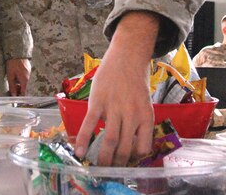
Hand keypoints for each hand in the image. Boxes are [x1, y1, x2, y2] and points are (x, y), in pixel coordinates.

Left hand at [6, 58, 30, 95]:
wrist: (17, 52)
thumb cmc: (13, 64)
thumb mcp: (10, 76)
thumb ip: (12, 86)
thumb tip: (13, 94)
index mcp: (24, 80)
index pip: (23, 92)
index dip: (19, 96)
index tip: (15, 98)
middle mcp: (28, 77)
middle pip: (24, 86)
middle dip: (18, 88)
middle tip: (11, 86)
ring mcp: (29, 72)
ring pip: (24, 81)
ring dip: (19, 82)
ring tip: (12, 77)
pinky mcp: (28, 68)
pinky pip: (25, 75)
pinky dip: (21, 76)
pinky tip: (16, 72)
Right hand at [74, 11, 159, 165]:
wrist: (127, 57)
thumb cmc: (136, 81)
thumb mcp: (144, 103)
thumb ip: (138, 122)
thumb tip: (130, 145)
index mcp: (146, 116)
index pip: (142, 148)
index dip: (134, 160)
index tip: (127, 164)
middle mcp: (131, 115)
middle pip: (124, 148)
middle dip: (117, 164)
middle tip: (111, 170)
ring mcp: (114, 108)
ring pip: (109, 140)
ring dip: (103, 157)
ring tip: (98, 166)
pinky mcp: (98, 102)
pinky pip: (90, 124)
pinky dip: (84, 140)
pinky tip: (79, 152)